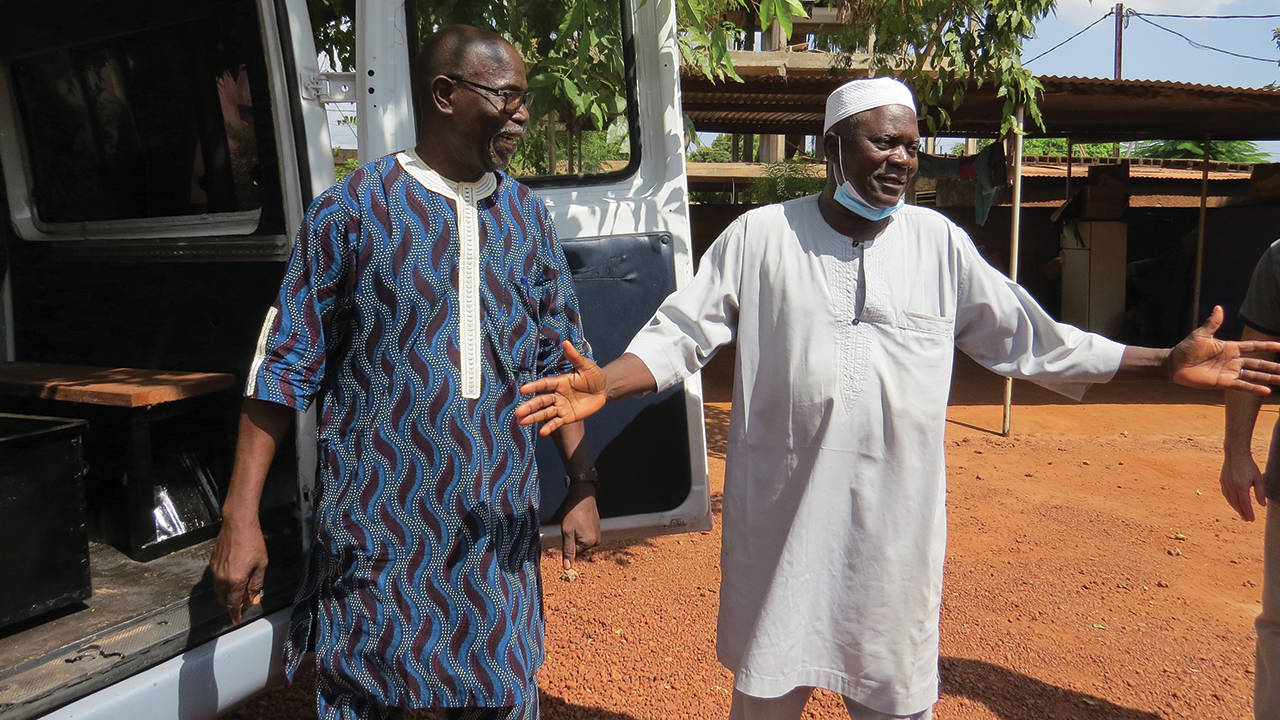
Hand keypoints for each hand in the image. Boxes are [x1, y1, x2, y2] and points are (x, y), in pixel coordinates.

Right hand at [209, 513, 267, 624]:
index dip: (236, 614)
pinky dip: (223, 586)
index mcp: (234, 581)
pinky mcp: (212, 564)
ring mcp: (215, 571)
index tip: (237, 620)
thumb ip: (256, 584)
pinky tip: (233, 582)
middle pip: (224, 600)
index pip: (233, 604)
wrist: (238, 524)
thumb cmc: (252, 542)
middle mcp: (221, 578)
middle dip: (233, 605)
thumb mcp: (260, 565)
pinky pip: (216, 581)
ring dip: (228, 596)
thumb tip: (253, 598)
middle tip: (244, 604)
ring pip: (219, 591)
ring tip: (240, 593)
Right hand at [517, 341, 607, 435]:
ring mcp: (561, 407)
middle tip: (518, 412)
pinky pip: (557, 422)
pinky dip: (550, 427)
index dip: (534, 387)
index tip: (523, 390)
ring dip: (534, 417)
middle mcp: (557, 395)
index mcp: (559, 382)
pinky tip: (542, 432)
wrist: (603, 389)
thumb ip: (575, 357)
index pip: (544, 384)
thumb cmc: (594, 375)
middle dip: (530, 406)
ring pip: (545, 412)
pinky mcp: (567, 417)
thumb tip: (566, 342)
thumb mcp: (586, 365)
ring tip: (522, 422)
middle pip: (541, 401)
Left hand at [559, 483, 599, 568]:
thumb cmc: (573, 513)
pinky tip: (578, 520)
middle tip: (569, 526)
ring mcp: (598, 534)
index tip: (566, 533)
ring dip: (575, 534)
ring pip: (581, 541)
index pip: (574, 553)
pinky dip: (580, 530)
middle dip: (572, 540)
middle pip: (578, 548)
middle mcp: (596, 541)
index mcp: (589, 543)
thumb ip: (568, 550)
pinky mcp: (597, 528)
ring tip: (574, 522)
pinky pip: (585, 535)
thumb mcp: (567, 532)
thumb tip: (567, 567)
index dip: (567, 544)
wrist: (583, 496)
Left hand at [1165, 306, 1279, 394]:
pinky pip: (1242, 385)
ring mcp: (1229, 372)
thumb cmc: (1186, 349)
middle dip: (1273, 366)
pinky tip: (1266, 390)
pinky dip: (1254, 388)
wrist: (1174, 365)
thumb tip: (1218, 308)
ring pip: (1254, 375)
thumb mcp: (1200, 335)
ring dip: (1268, 378)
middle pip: (1258, 363)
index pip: (1253, 346)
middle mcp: (1233, 360)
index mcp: (1230, 348)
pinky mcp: (1223, 383)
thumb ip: (1212, 323)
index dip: (1267, 346)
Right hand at [1220, 453, 1267, 521]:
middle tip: (1247, 520)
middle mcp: (1232, 486)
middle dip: (1242, 513)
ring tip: (1242, 514)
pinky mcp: (1222, 482)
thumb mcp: (1258, 478)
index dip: (1249, 513)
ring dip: (1236, 509)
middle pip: (1237, 504)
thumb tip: (1262, 505)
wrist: (1235, 454)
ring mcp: (1225, 484)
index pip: (1245, 504)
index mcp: (1241, 486)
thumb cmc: (1249, 466)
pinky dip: (1231, 502)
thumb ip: (1260, 492)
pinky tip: (1234, 504)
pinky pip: (1226, 495)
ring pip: (1230, 501)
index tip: (1252, 519)